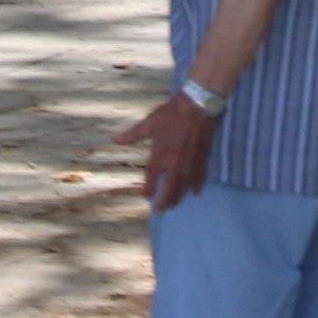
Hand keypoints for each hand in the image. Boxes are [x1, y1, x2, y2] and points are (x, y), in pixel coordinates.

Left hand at [114, 92, 215, 212]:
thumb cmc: (172, 113)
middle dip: (164, 201)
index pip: (152, 177)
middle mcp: (174, 162)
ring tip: (174, 205)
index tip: (146, 197)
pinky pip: (199, 177)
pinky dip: (197, 186)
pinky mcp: (202, 158)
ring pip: (184, 186)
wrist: (197, 106)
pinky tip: (195, 193)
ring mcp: (189, 162)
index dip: (148, 188)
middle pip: (169, 188)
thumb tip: (115, 140)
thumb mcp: (150, 123)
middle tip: (160, 211)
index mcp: (160, 153)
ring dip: (179, 197)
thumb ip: (133, 135)